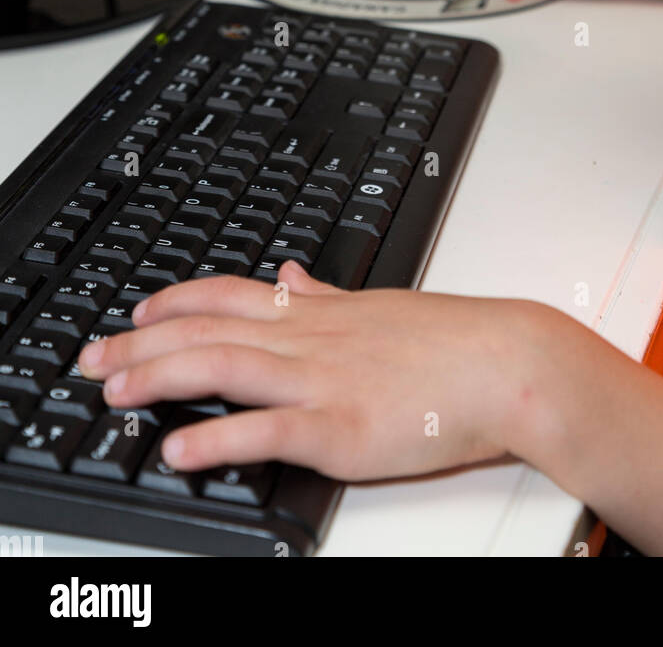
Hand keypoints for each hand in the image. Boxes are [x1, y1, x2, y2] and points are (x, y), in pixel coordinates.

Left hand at [78, 263, 538, 480]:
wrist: (508, 364)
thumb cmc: (454, 340)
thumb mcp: (381, 304)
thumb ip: (327, 293)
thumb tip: (290, 272)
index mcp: (320, 312)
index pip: (231, 293)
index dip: (174, 300)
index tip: (136, 310)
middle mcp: (310, 340)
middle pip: (209, 329)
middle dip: (142, 341)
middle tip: (95, 356)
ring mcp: (322, 381)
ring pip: (223, 367)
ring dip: (160, 377)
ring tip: (114, 390)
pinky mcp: (340, 428)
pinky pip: (266, 430)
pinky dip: (215, 440)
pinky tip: (179, 449)